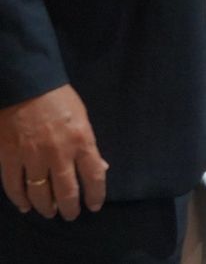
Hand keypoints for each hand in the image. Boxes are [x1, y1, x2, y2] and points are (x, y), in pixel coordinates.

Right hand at [0, 85, 108, 219]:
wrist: (26, 86)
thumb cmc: (59, 99)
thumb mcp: (82, 118)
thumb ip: (89, 145)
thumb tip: (99, 168)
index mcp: (82, 141)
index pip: (94, 176)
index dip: (95, 195)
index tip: (94, 206)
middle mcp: (59, 153)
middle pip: (66, 191)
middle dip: (70, 207)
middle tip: (71, 216)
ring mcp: (32, 157)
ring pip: (39, 193)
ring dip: (46, 207)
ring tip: (50, 213)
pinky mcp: (9, 157)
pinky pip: (14, 185)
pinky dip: (19, 199)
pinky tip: (25, 206)